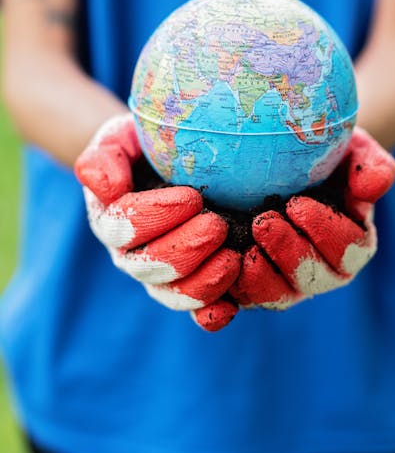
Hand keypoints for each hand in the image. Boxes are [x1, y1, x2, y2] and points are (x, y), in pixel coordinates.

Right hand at [74, 113, 239, 330]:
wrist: (167, 164)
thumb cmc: (144, 146)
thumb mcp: (119, 140)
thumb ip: (104, 159)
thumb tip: (107, 189)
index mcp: (111, 220)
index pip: (125, 227)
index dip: (157, 216)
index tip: (192, 197)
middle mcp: (132, 255)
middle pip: (151, 266)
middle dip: (185, 248)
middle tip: (216, 225)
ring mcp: (161, 276)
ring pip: (174, 292)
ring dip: (203, 280)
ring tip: (232, 258)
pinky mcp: (191, 287)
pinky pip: (197, 310)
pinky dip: (211, 312)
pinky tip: (230, 307)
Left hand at [229, 127, 394, 309]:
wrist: (286, 162)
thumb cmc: (326, 155)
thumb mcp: (354, 151)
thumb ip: (371, 166)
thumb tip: (372, 187)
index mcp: (352, 244)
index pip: (347, 250)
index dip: (324, 232)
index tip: (297, 204)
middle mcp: (322, 271)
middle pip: (310, 279)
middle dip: (288, 253)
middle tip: (263, 222)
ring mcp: (286, 282)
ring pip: (276, 296)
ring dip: (259, 276)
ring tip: (242, 246)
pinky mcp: (250, 286)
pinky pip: (240, 300)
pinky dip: (228, 295)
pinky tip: (219, 274)